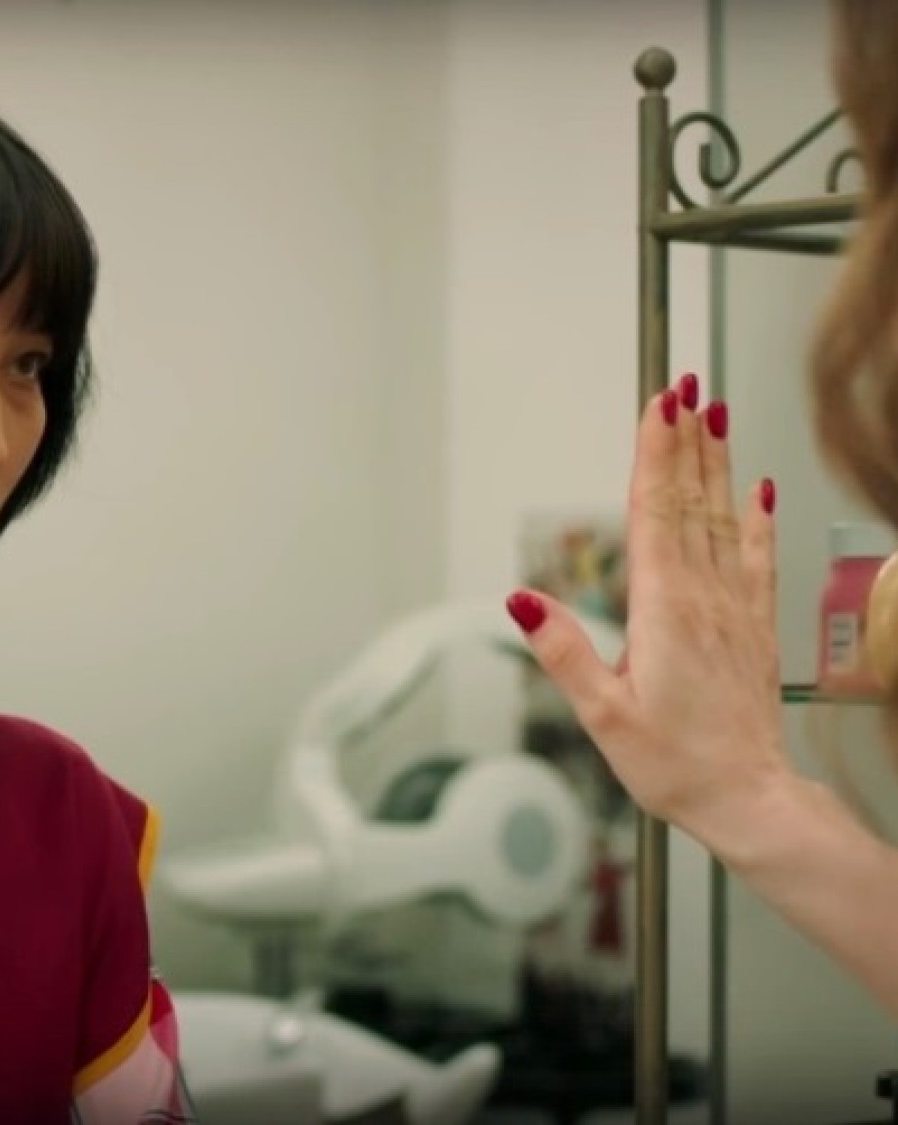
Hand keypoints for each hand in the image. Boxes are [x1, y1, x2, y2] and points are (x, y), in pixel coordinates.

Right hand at [508, 373, 790, 839]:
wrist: (749, 798)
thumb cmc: (675, 764)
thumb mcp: (602, 713)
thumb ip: (564, 651)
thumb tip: (522, 600)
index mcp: (663, 610)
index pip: (656, 513)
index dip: (655, 455)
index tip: (658, 407)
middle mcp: (703, 597)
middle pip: (691, 501)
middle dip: (685, 440)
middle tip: (685, 387)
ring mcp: (734, 609)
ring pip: (722, 518)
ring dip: (716, 464)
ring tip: (715, 414)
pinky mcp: (754, 627)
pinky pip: (755, 557)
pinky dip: (757, 518)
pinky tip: (759, 490)